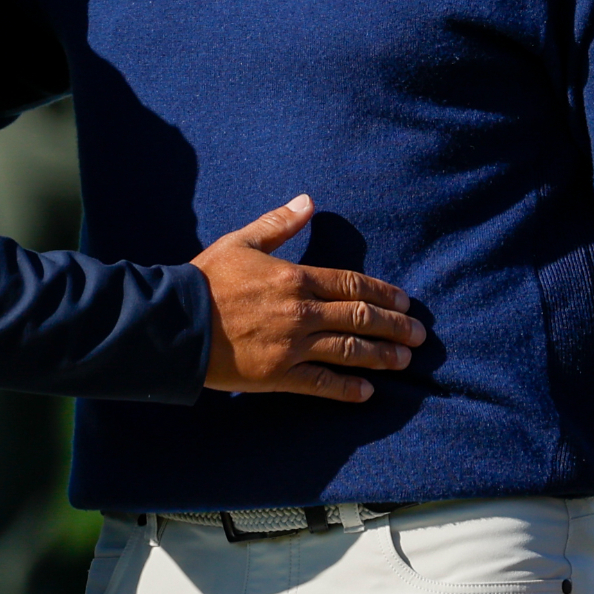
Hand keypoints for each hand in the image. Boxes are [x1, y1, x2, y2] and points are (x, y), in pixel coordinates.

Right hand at [193, 195, 425, 401]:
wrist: (175, 323)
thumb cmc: (206, 279)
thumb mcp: (242, 241)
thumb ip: (279, 224)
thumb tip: (308, 201)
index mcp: (295, 278)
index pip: (352, 284)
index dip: (383, 294)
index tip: (404, 302)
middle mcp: (301, 312)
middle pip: (360, 318)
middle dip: (394, 326)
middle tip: (419, 336)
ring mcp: (292, 346)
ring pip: (348, 351)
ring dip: (381, 356)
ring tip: (404, 361)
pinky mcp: (278, 375)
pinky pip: (320, 384)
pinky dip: (346, 389)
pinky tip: (366, 393)